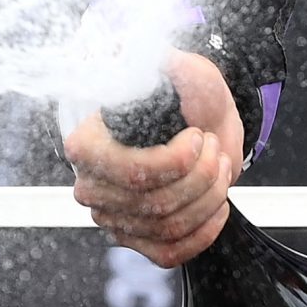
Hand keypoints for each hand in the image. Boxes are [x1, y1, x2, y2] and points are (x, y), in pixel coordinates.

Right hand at [61, 52, 242, 265]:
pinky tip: (217, 205)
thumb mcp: (178, 69)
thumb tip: (139, 54)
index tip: (198, 136)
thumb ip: (158, 60)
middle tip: (214, 146)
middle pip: (154, 203)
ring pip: (169, 226)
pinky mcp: (136, 240)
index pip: (129, 172)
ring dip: (209, 196)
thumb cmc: (185, 96)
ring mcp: (112, 217)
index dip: (173, 162)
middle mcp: (92, 187)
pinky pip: (171, 252)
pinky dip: (204, 232)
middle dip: (201, 175)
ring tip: (219, 167)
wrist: (203, 124)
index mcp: (86, 145)